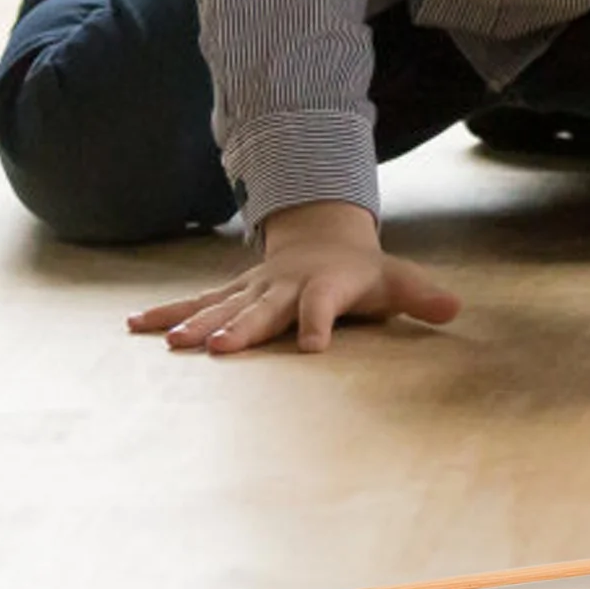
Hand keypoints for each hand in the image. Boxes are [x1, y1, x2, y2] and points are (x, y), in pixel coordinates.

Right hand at [127, 201, 459, 353]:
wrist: (323, 240)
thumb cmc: (364, 272)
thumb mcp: (397, 281)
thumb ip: (422, 295)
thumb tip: (455, 307)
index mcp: (325, 286)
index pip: (323, 307)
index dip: (320, 324)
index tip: (316, 347)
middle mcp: (283, 287)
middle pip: (263, 311)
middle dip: (241, 329)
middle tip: (218, 349)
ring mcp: (253, 291)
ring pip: (221, 308)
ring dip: (195, 325)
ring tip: (170, 345)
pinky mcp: (232, 295)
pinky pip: (195, 305)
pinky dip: (166, 314)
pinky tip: (134, 328)